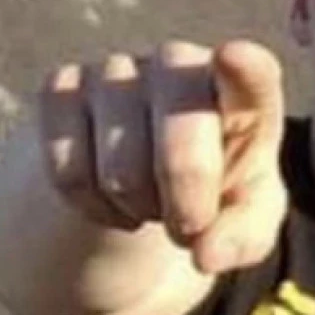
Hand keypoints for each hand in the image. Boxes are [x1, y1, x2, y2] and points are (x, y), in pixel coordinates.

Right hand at [37, 40, 287, 273]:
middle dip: (188, 208)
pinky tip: (110, 196)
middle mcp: (181, 66)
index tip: (234, 59)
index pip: (253, 73)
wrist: (147, 175)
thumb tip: (206, 255)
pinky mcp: (62, 87)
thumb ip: (244, 237)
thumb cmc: (214, 191)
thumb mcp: (246, 220)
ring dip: (139, 210)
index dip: (245, 69)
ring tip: (152, 200)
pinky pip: (67, 170)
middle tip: (189, 226)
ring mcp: (117, 69)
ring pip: (121, 172)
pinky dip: (91, 205)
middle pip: (183, 148)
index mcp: (244, 93)